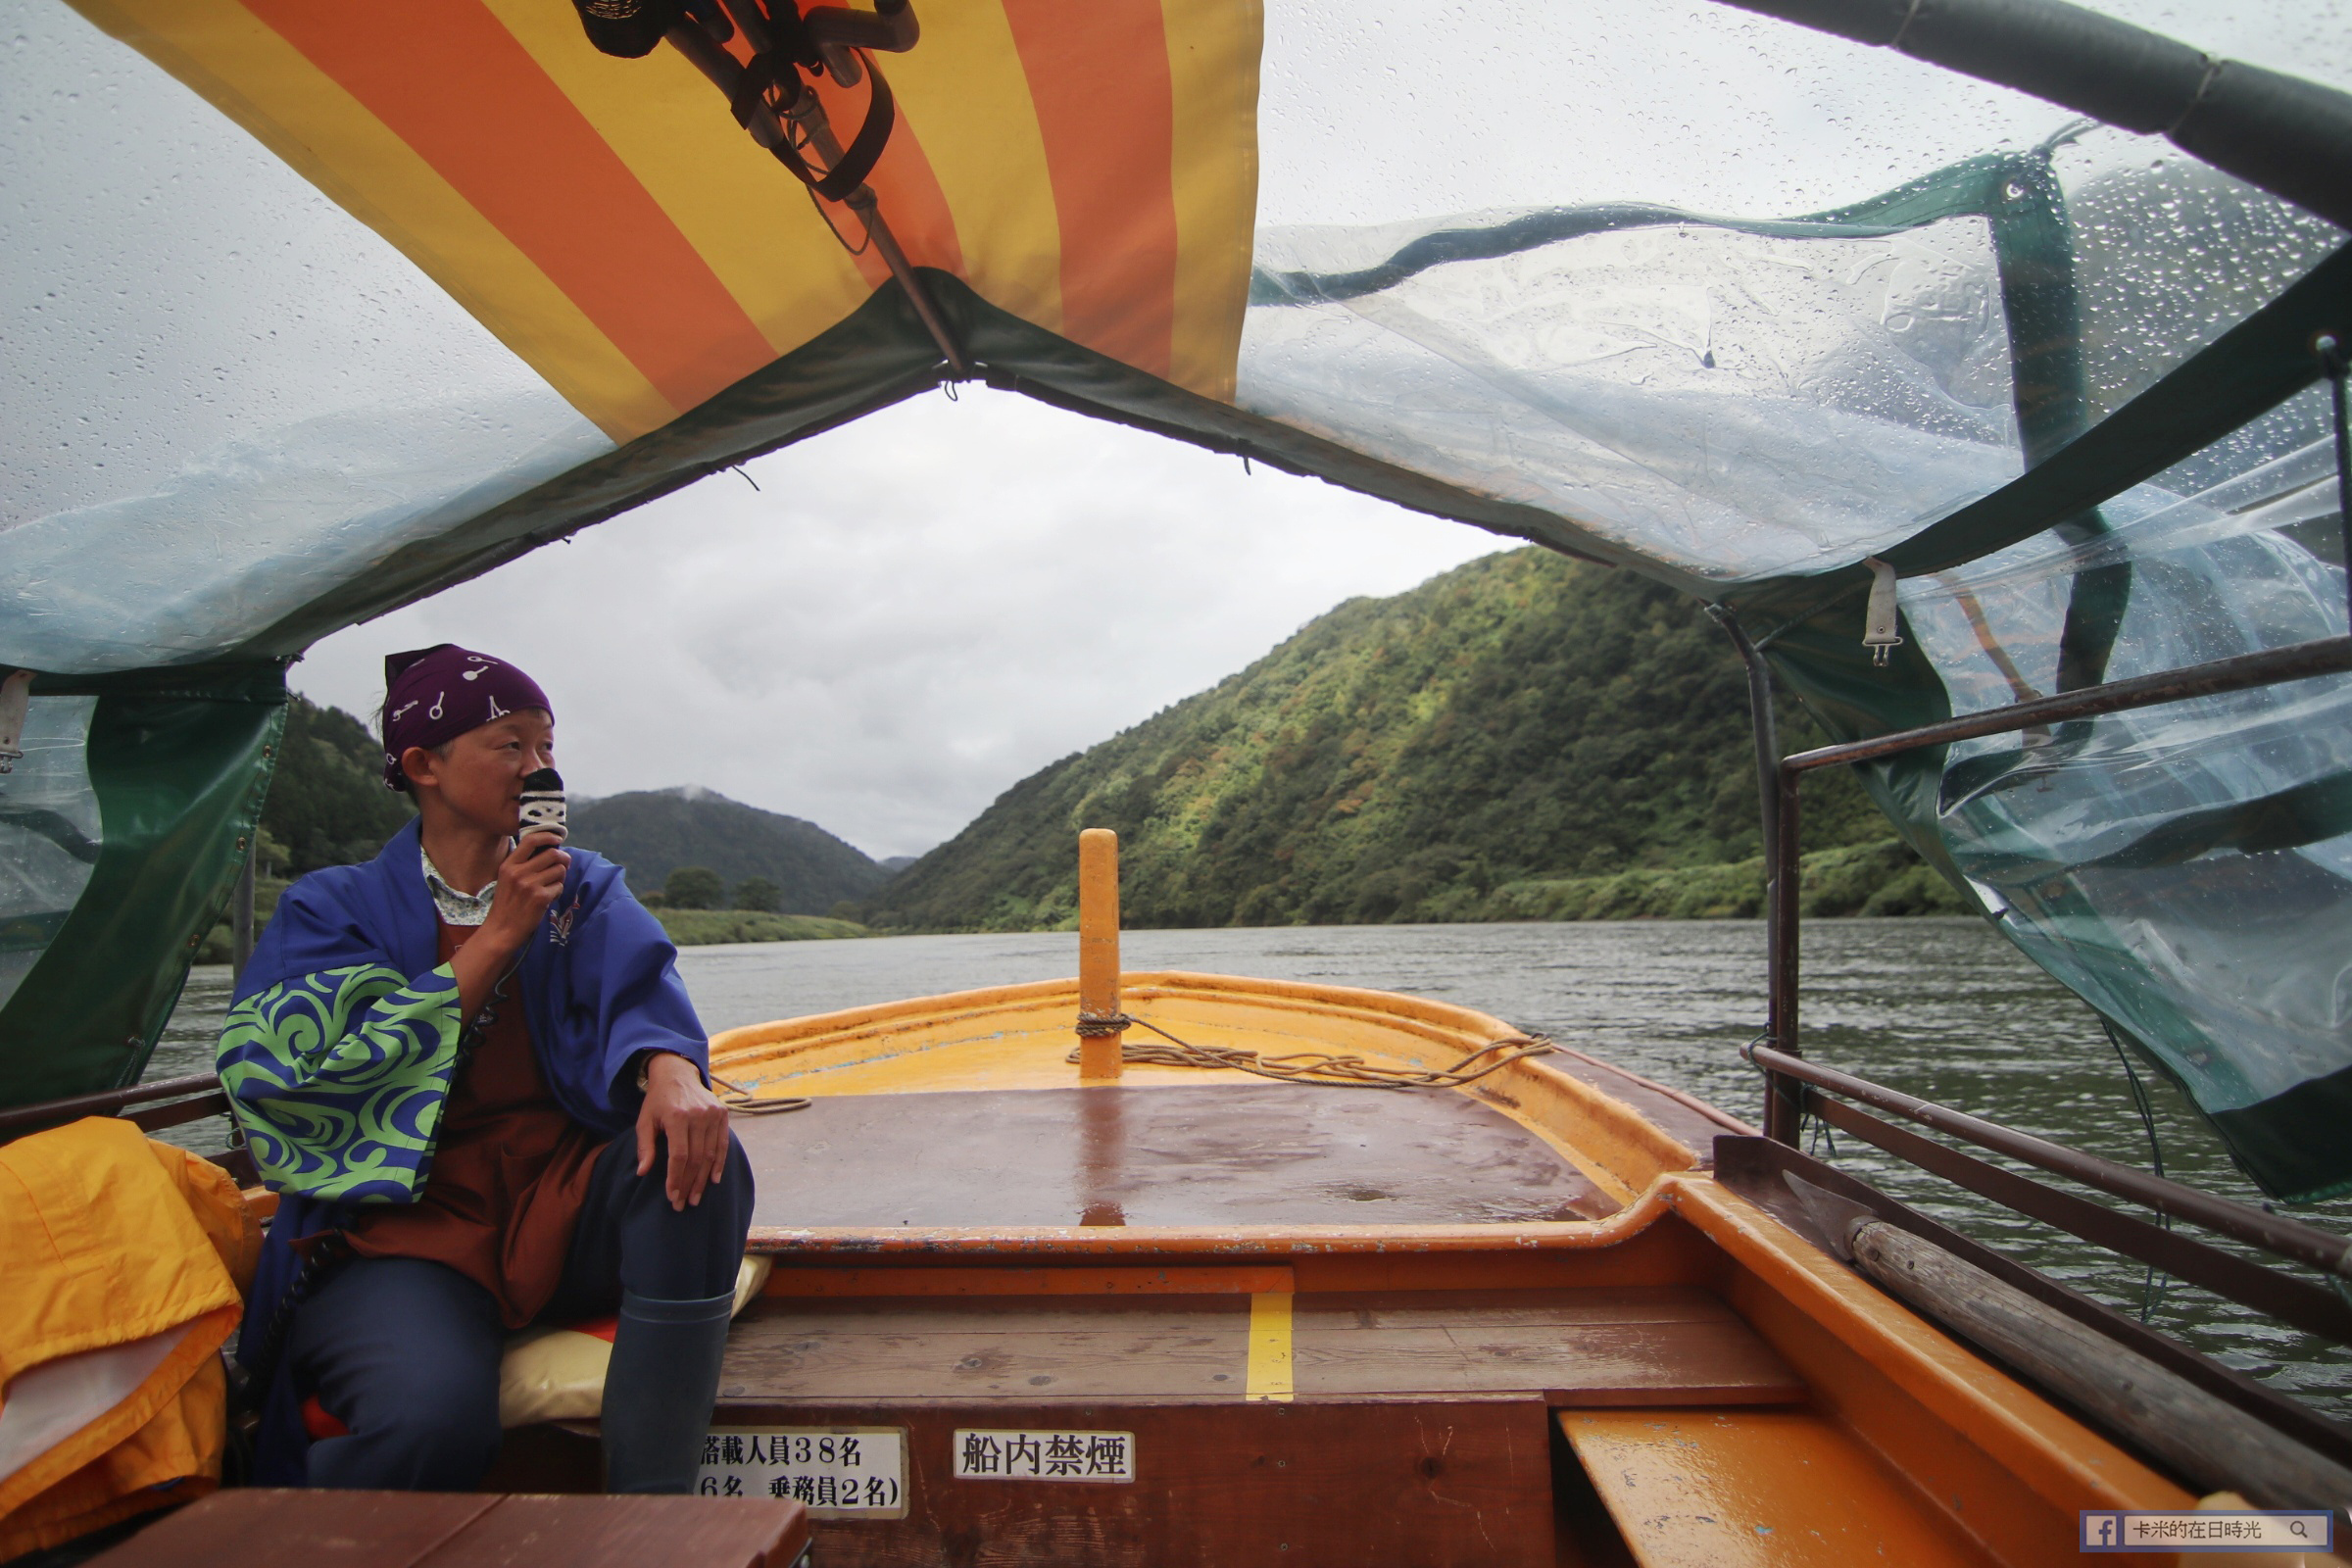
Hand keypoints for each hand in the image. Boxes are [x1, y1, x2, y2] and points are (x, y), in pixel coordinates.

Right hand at [446, 833, 569, 1020]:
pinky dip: (557, 891)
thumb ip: (523, 864)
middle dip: (563, 858)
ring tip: (551, 885)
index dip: (548, 837)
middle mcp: (518, 872)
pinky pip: (559, 886)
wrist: (501, 930)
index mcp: (509, 865)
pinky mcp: (540, 897)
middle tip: (563, 864)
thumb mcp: (507, 879)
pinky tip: (548, 897)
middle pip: (553, 854)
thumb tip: (549, 849)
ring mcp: (530, 885)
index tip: (557, 839)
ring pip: (559, 870)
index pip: (531, 840)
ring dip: (560, 877)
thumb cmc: (507, 904)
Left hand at [635, 1052, 730, 1211]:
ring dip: (703, 1179)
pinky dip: (719, 1163)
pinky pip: (722, 1144)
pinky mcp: (722, 1114)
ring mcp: (713, 1114)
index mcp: (676, 1117)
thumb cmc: (658, 1101)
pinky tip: (714, 1180)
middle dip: (689, 1184)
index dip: (676, 1178)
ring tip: (696, 1197)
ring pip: (710, 1154)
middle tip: (683, 1204)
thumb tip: (642, 1172)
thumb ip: (645, 1147)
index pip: (678, 1155)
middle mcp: (697, 1115)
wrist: (677, 1074)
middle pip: (696, 1158)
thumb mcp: (645, 1121)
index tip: (672, 1197)